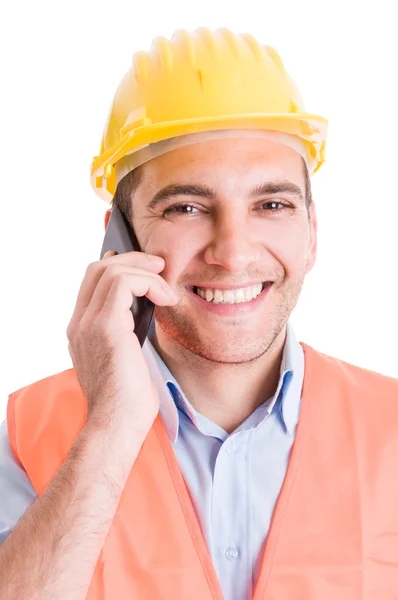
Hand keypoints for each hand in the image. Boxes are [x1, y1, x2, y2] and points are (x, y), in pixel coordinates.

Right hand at [66, 250, 178, 435]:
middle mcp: (79, 324)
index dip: (119, 266)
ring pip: (111, 270)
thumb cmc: (127, 399)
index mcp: (81, 330)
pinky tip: (166, 299)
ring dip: (146, 272)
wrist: (118, 425)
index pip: (92, 282)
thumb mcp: (125, 357)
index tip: (145, 268)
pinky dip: (149, 283)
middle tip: (160, 266)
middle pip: (99, 269)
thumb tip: (144, 307)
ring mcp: (88, 324)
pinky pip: (124, 283)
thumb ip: (126, 332)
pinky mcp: (106, 327)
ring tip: (167, 288)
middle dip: (134, 260)